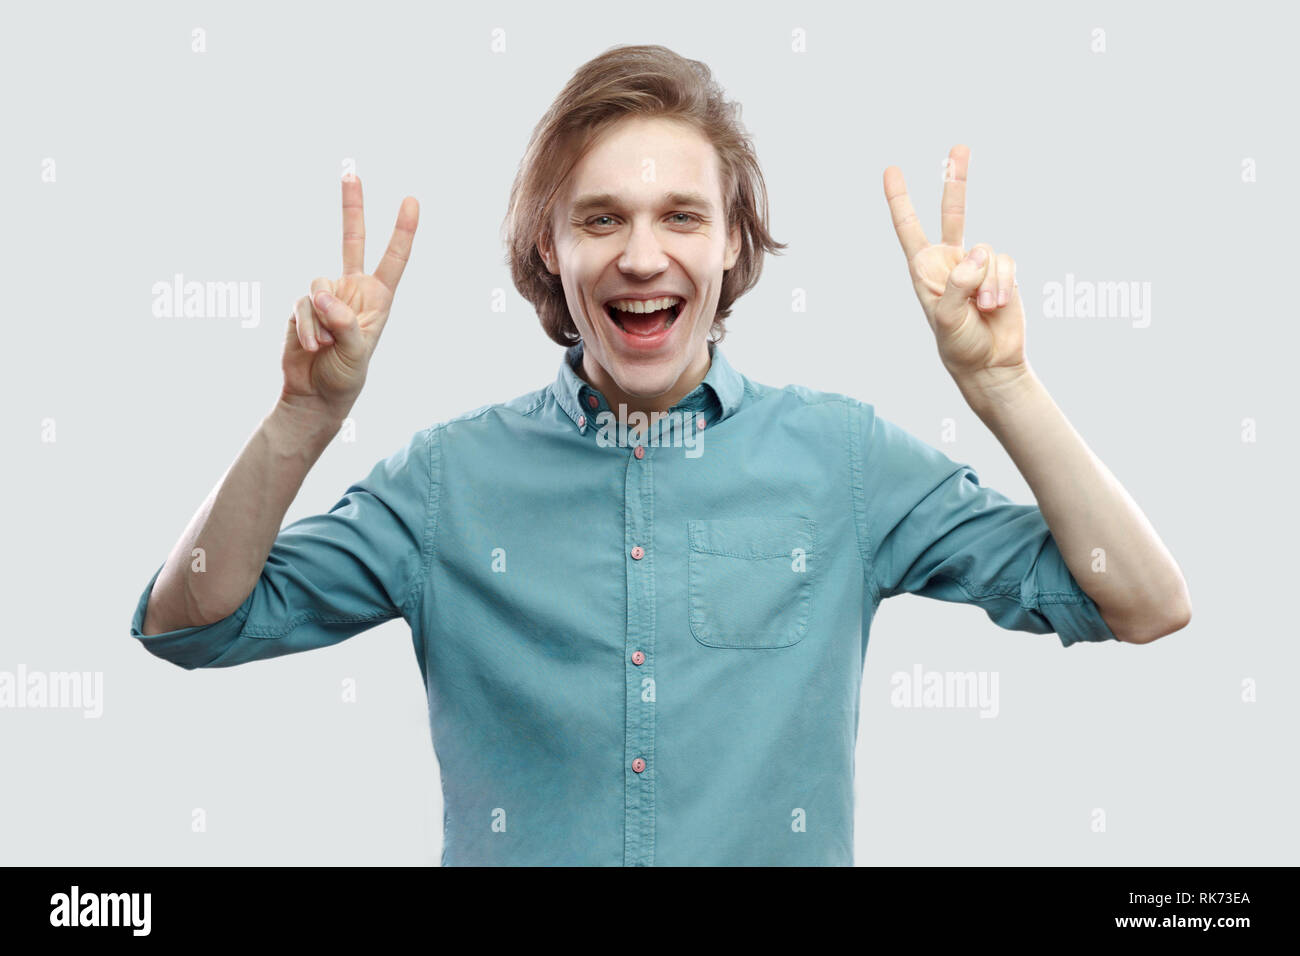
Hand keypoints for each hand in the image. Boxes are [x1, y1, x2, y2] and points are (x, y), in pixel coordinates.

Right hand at [280, 175, 418, 422]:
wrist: (314, 394)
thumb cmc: (346, 375)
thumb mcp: (356, 351)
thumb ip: (343, 321)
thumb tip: (320, 293)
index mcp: (378, 298)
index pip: (393, 259)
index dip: (402, 230)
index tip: (411, 200)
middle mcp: (352, 290)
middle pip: (352, 240)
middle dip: (351, 207)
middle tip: (351, 171)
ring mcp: (325, 295)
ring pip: (318, 287)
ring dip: (321, 319)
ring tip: (326, 345)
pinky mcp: (302, 305)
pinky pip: (302, 306)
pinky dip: (307, 328)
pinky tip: (312, 346)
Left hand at [883, 144, 1028, 397]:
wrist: (990, 363)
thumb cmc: (958, 345)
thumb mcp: (946, 319)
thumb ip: (958, 284)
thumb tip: (977, 252)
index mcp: (925, 269)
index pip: (908, 228)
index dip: (899, 200)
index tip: (890, 170)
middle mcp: (950, 261)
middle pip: (952, 213)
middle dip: (956, 179)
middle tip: (959, 147)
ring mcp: (977, 264)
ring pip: (987, 252)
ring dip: (989, 284)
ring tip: (984, 310)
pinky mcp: (1002, 271)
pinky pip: (1005, 263)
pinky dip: (1002, 285)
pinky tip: (996, 305)